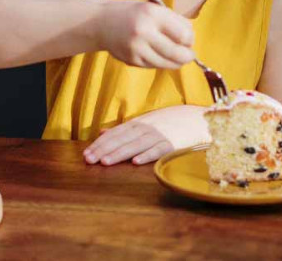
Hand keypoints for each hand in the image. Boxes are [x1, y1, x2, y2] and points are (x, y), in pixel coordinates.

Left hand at [83, 105, 210, 165]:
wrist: (195, 118)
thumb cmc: (167, 123)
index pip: (114, 134)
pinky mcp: (172, 144)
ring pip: (136, 145)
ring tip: (105, 162)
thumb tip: (101, 133)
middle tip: (89, 160)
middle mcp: (145, 128)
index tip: (86, 154)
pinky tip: (136, 162)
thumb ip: (122, 129)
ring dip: (120, 153)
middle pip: (122, 139)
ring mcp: (158, 135)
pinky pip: (158, 150)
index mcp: (137, 124)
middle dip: (104, 149)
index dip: (100, 144)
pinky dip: (147, 155)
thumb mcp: (143, 122)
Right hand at [97, 0, 194, 68]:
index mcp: (152, 14)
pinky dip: (161, 62)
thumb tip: (191, 39)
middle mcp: (144, 31)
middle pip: (177, 53)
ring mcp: (136, 48)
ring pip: (166, 63)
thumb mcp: (154, 8)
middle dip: (187, 56)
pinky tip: (159, 55)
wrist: (101, 22)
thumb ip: (174, 21)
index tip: (189, 40)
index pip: (183, 35)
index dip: (190, 40)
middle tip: (190, 55)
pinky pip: (154, 65)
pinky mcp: (131, 60)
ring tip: (178, 57)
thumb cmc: (134, 13)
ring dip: (176, 62)